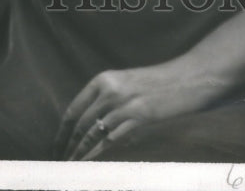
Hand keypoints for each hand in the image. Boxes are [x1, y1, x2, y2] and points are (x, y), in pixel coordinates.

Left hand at [54, 61, 221, 160]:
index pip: (74, 108)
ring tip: (72, 166)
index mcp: (104, 79)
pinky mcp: (138, 116)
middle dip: (67, 145)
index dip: (63, 130)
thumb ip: (108, 99)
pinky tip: (90, 163)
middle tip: (61, 161)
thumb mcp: (127, 84)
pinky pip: (111, 139)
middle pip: (80, 123)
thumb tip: (91, 124)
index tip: (57, 145)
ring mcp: (124, 103)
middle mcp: (110, 90)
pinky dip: (97, 153)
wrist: (187, 78)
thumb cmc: (158, 83)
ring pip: (92, 133)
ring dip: (79, 152)